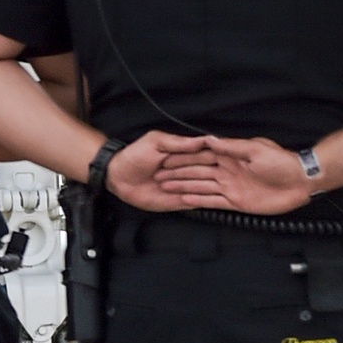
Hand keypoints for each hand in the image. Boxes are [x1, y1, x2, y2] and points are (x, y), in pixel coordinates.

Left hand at [104, 131, 218, 212]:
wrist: (118, 178)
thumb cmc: (135, 156)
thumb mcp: (156, 142)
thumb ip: (179, 142)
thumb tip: (204, 139)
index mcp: (185, 153)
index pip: (206, 154)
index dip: (214, 156)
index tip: (224, 157)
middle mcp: (189, 170)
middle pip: (208, 172)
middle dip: (211, 173)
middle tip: (220, 175)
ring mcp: (185, 186)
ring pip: (205, 188)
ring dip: (207, 187)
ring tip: (215, 188)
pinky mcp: (180, 201)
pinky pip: (195, 202)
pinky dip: (200, 200)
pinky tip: (206, 199)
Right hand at [147, 134, 319, 214]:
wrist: (300, 181)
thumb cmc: (280, 162)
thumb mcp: (256, 149)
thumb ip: (231, 147)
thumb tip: (208, 139)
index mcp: (230, 156)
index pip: (201, 156)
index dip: (183, 158)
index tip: (164, 159)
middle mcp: (226, 171)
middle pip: (197, 173)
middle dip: (177, 174)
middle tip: (157, 176)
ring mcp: (230, 187)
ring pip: (201, 187)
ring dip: (183, 187)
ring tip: (164, 188)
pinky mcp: (236, 202)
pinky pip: (213, 202)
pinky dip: (199, 201)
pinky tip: (184, 200)